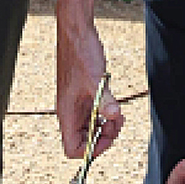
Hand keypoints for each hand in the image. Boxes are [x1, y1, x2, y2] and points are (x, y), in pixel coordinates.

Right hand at [56, 20, 122, 159]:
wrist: (76, 33)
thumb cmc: (80, 53)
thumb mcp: (96, 80)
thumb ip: (105, 101)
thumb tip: (114, 117)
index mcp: (67, 113)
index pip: (72, 148)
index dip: (91, 150)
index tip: (107, 137)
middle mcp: (69, 112)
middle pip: (83, 141)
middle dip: (103, 137)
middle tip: (116, 123)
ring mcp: (76, 104)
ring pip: (90, 128)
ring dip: (106, 126)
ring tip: (117, 115)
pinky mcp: (83, 96)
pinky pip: (94, 115)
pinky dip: (105, 115)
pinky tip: (113, 106)